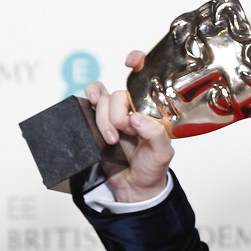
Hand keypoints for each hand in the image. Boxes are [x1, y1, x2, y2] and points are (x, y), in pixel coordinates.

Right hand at [85, 51, 173, 202]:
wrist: (134, 189)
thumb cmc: (152, 169)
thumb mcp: (163, 153)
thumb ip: (156, 134)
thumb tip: (136, 117)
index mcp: (152, 111)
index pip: (146, 78)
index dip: (138, 63)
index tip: (131, 61)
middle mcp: (133, 109)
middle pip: (118, 93)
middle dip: (117, 113)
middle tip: (124, 132)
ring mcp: (114, 115)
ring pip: (102, 98)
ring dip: (103, 117)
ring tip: (111, 139)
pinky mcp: (97, 123)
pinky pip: (88, 104)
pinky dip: (88, 104)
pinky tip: (93, 116)